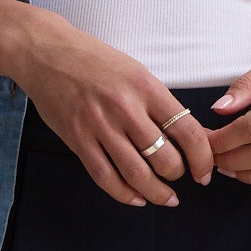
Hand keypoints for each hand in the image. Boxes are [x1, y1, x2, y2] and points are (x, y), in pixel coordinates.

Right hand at [15, 16, 213, 206]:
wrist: (46, 52)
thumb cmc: (94, 60)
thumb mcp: (135, 71)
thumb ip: (158, 103)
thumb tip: (186, 135)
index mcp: (146, 87)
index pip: (188, 131)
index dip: (202, 159)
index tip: (204, 170)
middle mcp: (125, 108)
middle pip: (165, 159)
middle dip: (178, 176)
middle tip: (180, 178)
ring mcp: (99, 125)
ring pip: (137, 174)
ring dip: (156, 192)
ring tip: (165, 198)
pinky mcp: (77, 139)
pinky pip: (105, 177)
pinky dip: (124, 194)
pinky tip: (136, 198)